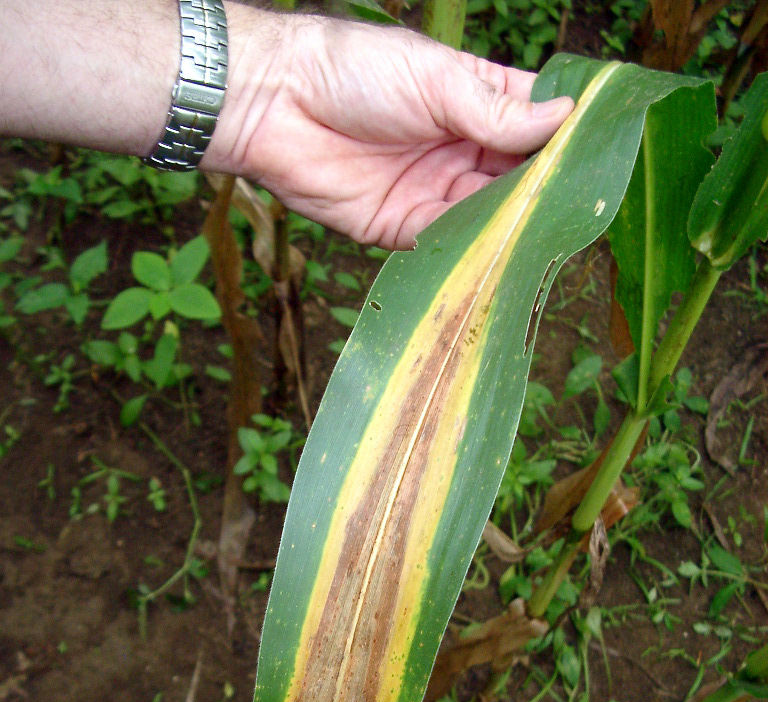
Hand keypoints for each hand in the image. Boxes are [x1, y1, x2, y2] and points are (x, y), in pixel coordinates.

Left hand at [215, 12, 573, 248]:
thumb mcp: (436, 80)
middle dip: (542, 189)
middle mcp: (458, 147)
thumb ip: (496, 109)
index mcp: (471, 99)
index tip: (599, 155)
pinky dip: (473, 246)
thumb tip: (564, 118)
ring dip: (512, 222)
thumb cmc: (354, 70)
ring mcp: (432, 189)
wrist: (276, 106)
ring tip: (547, 232)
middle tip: (579, 204)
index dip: (563, 138)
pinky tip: (501, 250)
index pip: (531, 121)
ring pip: (486, 213)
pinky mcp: (403, 227)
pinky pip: (447, 241)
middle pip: (514, 176)